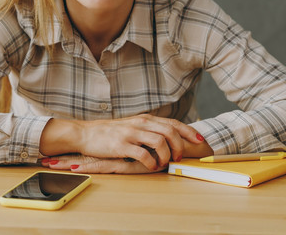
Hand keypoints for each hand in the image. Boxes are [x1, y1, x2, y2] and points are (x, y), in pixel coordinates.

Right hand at [39, 114, 207, 170]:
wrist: (85, 133)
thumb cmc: (109, 133)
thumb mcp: (131, 126)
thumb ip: (148, 130)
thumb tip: (167, 138)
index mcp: (145, 119)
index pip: (172, 122)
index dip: (188, 131)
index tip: (199, 140)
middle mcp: (140, 123)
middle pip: (170, 131)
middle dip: (180, 146)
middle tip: (178, 158)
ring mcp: (131, 133)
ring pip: (160, 142)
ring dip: (166, 155)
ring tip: (163, 163)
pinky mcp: (122, 145)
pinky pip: (144, 154)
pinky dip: (152, 163)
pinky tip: (150, 167)